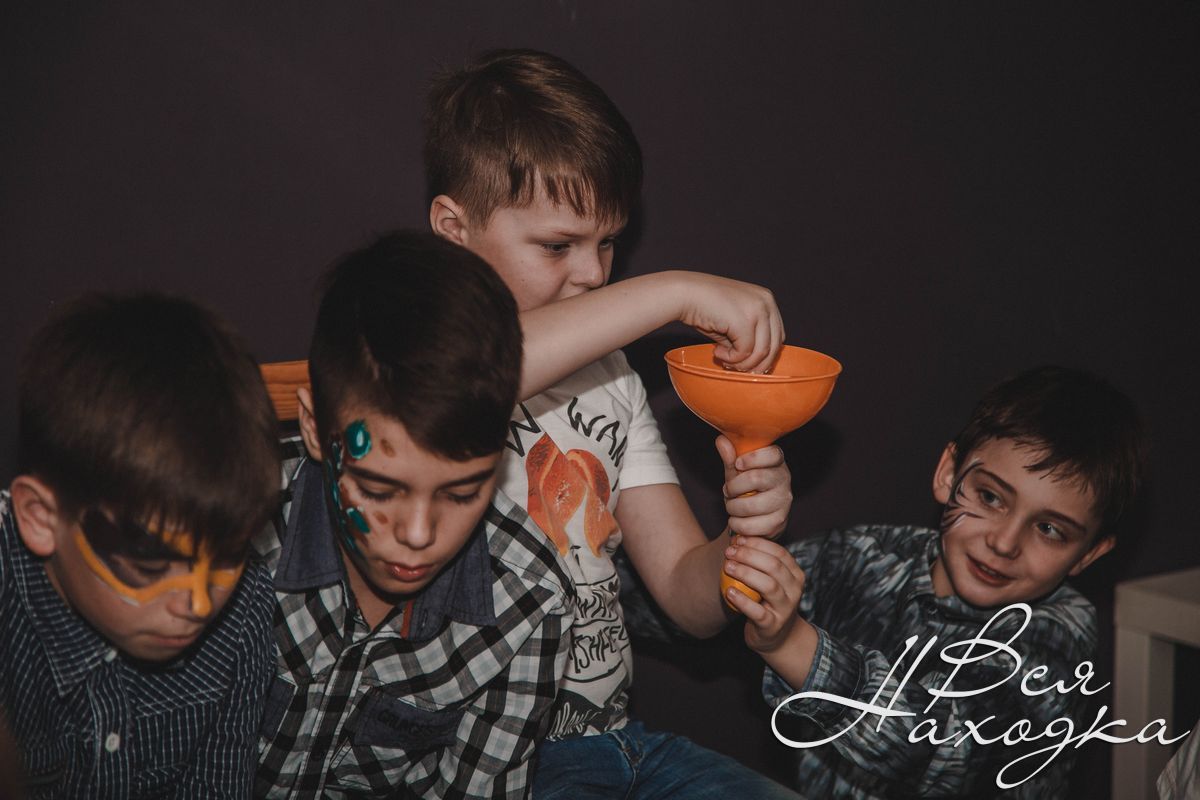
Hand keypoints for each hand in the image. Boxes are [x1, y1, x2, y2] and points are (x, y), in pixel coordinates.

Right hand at [671, 272, 784, 373]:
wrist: (683, 294)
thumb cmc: (704, 307)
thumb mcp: (734, 320)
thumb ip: (749, 337)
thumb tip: (755, 364)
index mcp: (766, 299)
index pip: (778, 335)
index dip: (765, 355)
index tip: (747, 364)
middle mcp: (766, 302)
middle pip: (775, 346)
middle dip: (756, 364)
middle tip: (737, 368)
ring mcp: (757, 310)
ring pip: (762, 352)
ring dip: (742, 363)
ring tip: (724, 359)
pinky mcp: (744, 322)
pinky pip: (745, 352)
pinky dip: (731, 358)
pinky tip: (717, 351)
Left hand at [716, 435, 791, 538]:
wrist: (756, 517)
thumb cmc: (747, 488)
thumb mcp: (737, 472)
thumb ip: (730, 458)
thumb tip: (722, 441)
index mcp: (776, 463)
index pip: (773, 454)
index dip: (753, 458)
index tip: (738, 464)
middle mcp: (784, 480)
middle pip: (757, 478)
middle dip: (734, 487)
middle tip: (728, 491)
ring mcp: (784, 502)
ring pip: (751, 505)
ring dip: (732, 508)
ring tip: (731, 507)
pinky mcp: (779, 522)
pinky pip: (751, 525)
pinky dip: (737, 524)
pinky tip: (737, 520)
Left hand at [722, 534, 807, 653]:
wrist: (776, 636)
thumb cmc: (767, 600)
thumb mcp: (768, 579)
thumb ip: (758, 561)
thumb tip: (737, 538)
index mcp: (795, 574)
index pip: (779, 552)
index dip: (757, 544)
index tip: (738, 540)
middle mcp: (795, 590)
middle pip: (773, 566)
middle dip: (749, 555)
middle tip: (729, 552)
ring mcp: (785, 608)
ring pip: (768, 586)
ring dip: (745, 573)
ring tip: (728, 567)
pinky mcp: (772, 625)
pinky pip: (758, 612)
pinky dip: (742, 600)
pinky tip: (729, 591)